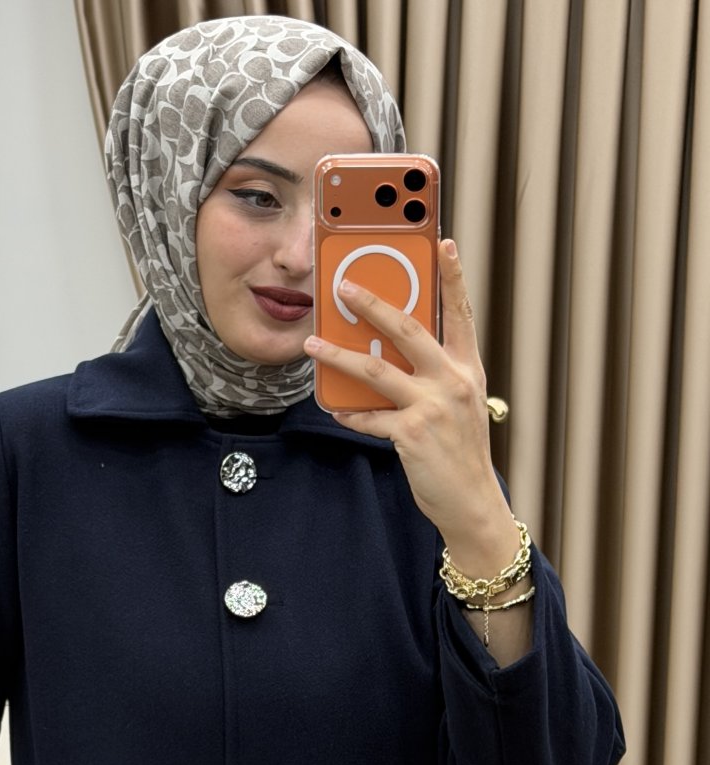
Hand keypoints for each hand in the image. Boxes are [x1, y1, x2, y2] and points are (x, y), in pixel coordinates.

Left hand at [303, 239, 515, 572]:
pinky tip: (334, 408)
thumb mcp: (460, 406)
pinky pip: (369, 417)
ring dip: (339, 354)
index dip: (453, 277)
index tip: (444, 243)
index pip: (461, 314)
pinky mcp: (411, 434)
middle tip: (344, 286)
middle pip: (409, 329)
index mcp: (468, 368)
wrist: (472, 502)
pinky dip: (350, 413)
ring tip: (313, 342)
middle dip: (373, 304)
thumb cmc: (461, 453)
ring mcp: (432, 406)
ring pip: (376, 369)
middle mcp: (453, 381)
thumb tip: (392, 356)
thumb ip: (435, 377)